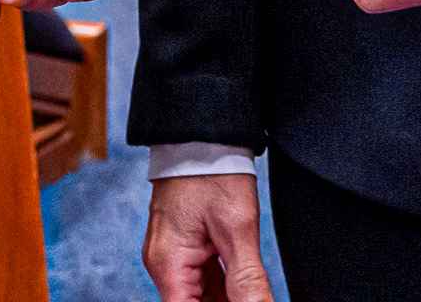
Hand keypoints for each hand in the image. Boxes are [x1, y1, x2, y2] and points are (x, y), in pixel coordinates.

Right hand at [145, 171, 272, 301]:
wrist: (204, 134)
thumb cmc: (213, 170)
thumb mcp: (237, 228)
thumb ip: (247, 280)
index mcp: (168, 264)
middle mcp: (165, 264)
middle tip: (255, 295)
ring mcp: (173, 255)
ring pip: (201, 296)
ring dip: (227, 299)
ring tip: (252, 290)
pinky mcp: (185, 247)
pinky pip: (203, 279)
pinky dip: (224, 287)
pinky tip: (246, 289)